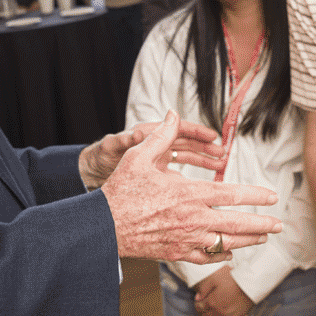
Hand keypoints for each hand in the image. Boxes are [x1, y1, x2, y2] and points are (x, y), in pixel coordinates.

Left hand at [79, 120, 223, 188]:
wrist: (92, 172)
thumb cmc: (101, 156)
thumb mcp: (112, 147)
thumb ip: (125, 139)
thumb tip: (136, 133)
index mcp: (149, 134)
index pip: (178, 129)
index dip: (196, 132)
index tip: (213, 137)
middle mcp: (156, 145)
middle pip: (187, 143)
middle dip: (206, 148)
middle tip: (223, 153)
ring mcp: (158, 160)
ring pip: (186, 158)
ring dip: (203, 161)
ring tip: (220, 165)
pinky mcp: (157, 174)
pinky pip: (179, 174)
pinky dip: (192, 177)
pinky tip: (204, 186)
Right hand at [101, 111, 281, 263]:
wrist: (103, 227)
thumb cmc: (120, 191)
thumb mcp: (139, 157)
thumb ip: (161, 136)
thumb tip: (172, 114)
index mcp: (188, 194)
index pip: (231, 195)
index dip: (255, 196)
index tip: (271, 197)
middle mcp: (192, 219)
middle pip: (237, 224)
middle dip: (261, 224)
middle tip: (278, 224)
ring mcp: (186, 239)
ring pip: (226, 243)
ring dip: (248, 240)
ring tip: (263, 237)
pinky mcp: (176, 253)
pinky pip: (207, 257)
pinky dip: (222, 255)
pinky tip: (231, 252)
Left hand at [194, 266, 255, 315]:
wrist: (248, 284)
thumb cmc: (232, 279)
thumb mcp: (215, 279)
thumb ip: (204, 288)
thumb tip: (197, 297)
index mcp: (212, 302)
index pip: (200, 307)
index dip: (198, 304)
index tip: (199, 302)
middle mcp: (219, 311)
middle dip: (202, 312)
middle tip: (203, 308)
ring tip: (210, 313)